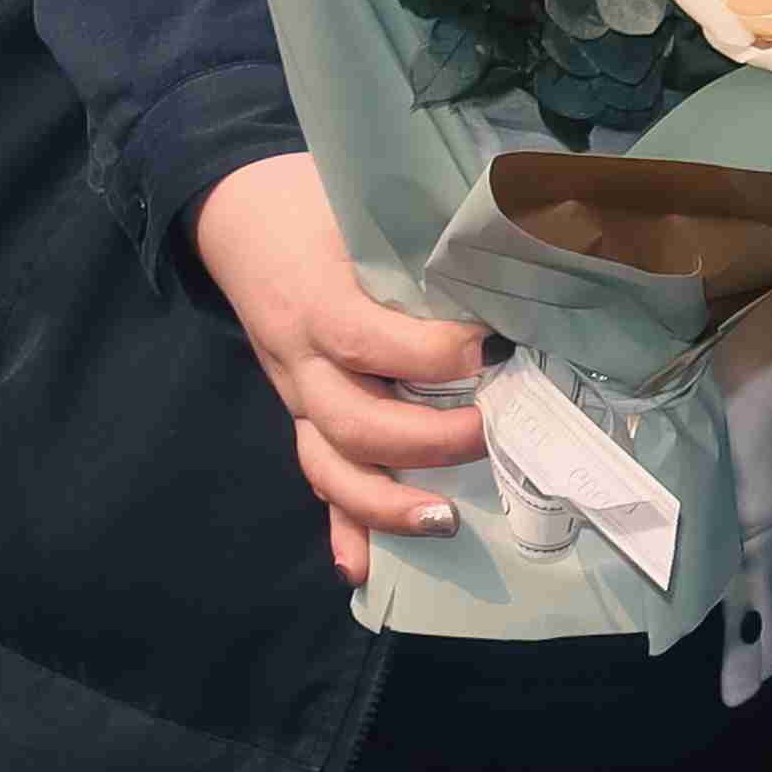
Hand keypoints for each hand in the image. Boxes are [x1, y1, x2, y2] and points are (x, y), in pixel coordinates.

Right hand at [194, 150, 493, 585]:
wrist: (237, 214)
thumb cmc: (319, 203)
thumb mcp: (368, 206)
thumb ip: (434, 231)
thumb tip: (535, 230)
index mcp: (320, 300)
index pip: (368, 340)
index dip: (432, 354)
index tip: (494, 350)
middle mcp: (303, 359)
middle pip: (353, 421)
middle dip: (428, 439)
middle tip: (495, 429)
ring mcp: (299, 394)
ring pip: (330, 464)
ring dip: (385, 502)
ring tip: (446, 519)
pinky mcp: (301, 414)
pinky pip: (316, 477)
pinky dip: (339, 527)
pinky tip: (362, 568)